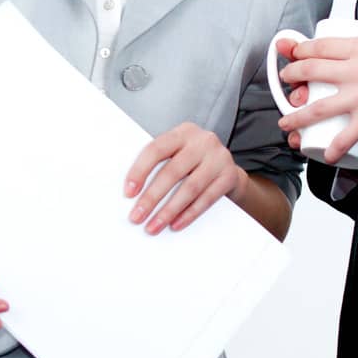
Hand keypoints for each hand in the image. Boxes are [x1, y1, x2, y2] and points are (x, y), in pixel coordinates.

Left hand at [123, 123, 249, 233]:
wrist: (227, 167)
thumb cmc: (193, 162)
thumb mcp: (177, 153)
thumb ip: (159, 164)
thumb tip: (132, 192)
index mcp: (182, 132)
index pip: (156, 149)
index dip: (140, 171)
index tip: (128, 193)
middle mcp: (202, 141)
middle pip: (172, 172)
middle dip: (151, 198)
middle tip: (137, 216)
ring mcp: (218, 158)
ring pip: (189, 188)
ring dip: (169, 211)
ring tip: (154, 225)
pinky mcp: (229, 176)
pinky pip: (206, 199)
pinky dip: (189, 214)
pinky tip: (176, 224)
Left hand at [276, 37, 357, 163]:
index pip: (319, 46)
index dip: (300, 50)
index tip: (293, 53)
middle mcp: (353, 70)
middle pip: (310, 72)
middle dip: (291, 77)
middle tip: (285, 81)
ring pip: (316, 108)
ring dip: (296, 117)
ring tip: (286, 123)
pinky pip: (344, 137)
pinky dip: (333, 149)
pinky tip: (327, 155)